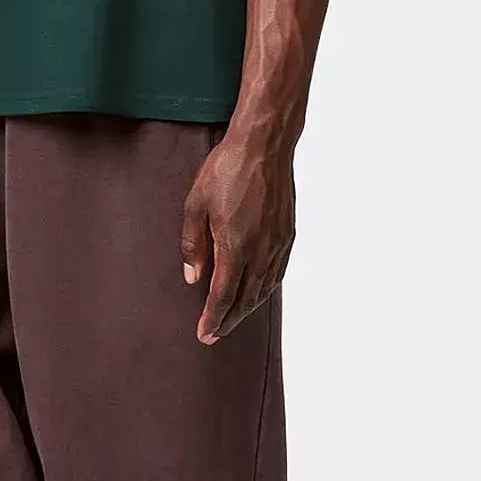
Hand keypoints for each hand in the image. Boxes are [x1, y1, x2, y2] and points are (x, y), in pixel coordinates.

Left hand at [180, 128, 293, 345]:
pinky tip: (258, 292)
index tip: (204, 334)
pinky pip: (277, 273)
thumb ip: (193, 245)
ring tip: (233, 319)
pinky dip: (265, 290)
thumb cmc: (227, 169)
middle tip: (214, 334)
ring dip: (248, 309)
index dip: (213, 318)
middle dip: (229, 320)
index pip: (223, 295)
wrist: (265, 145)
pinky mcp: (288, 233)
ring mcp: (278, 243)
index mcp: (236, 246)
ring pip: (264, 289)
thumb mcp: (196, 205)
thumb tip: (193, 278)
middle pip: (246, 299)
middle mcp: (261, 251)